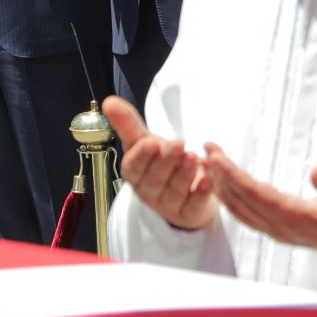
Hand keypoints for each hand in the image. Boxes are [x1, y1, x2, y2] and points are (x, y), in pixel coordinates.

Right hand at [104, 96, 217, 230]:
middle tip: (178, 145)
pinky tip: (207, 180)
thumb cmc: (160, 161)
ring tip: (193, 158)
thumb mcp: (145, 141)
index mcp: (134, 174)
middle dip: (167, 161)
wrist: (184, 188)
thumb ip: (129, 124)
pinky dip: (201, 193)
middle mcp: (148, 192)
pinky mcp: (188, 214)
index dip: (143, 156)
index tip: (152, 142)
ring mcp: (168, 205)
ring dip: (184, 174)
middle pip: (156, 178)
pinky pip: (194, 205)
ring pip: (175, 191)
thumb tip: (108, 101)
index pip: (134, 167)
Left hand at [204, 142, 316, 260]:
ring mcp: (277, 230)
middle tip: (205, 148)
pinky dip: (229, 198)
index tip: (216, 156)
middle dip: (218, 174)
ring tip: (206, 163)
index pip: (254, 194)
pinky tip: (222, 186)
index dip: (232, 175)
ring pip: (239, 209)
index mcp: (295, 217)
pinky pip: (245, 214)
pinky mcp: (277, 229)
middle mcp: (280, 226)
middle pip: (240, 200)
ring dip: (220, 185)